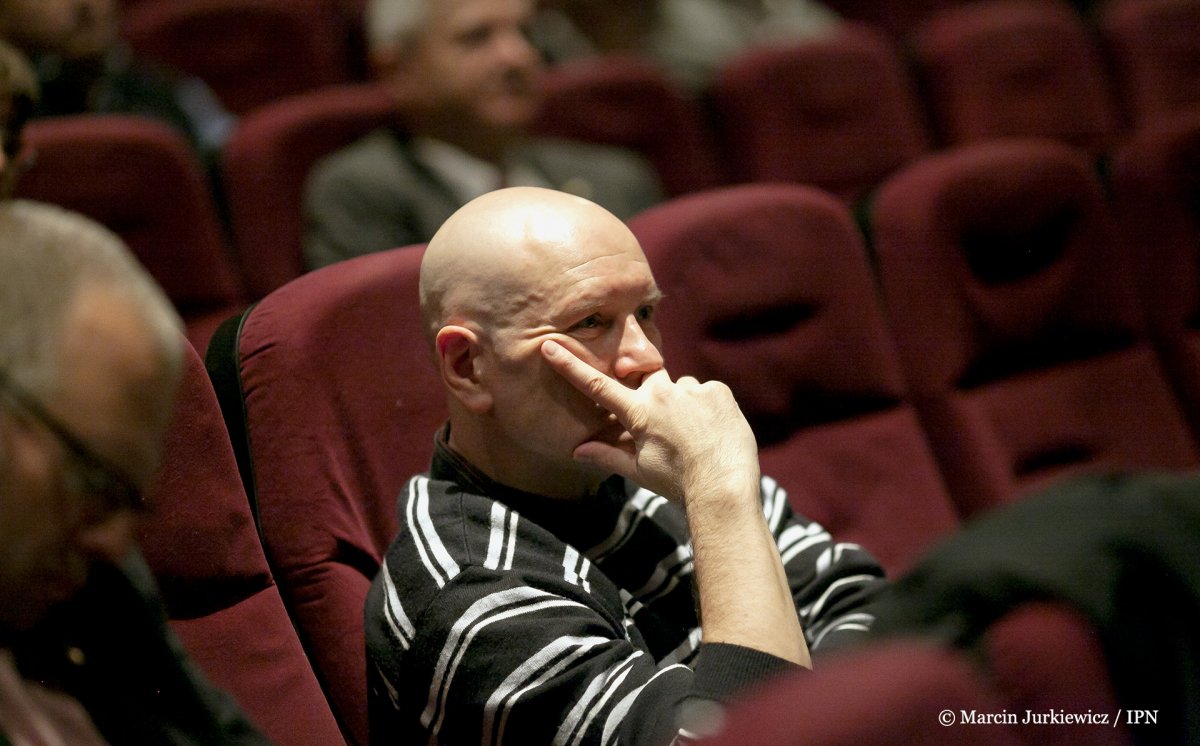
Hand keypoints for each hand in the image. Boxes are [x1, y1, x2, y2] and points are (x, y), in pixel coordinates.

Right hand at [541, 340, 758, 503]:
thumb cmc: (678, 482)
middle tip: (668, 428)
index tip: (550, 345)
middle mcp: (662, 393)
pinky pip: (705, 392)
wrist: (724, 487)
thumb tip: (577, 451)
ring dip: (682, 404)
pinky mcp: (717, 390)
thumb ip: (607, 455)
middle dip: (651, 395)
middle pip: (647, 380)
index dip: (571, 366)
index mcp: (639, 413)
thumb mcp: (639, 471)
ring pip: (680, 389)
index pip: (598, 385)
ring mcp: (692, 389)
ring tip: (695, 435)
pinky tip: (712, 430)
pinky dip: (706, 407)